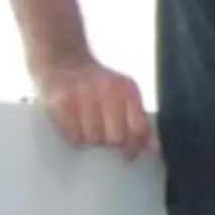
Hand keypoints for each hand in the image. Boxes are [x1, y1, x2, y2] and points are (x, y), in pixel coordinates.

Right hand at [31, 57, 155, 158]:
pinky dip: (75, 137)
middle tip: (104, 135)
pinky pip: (73, 136)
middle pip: (115, 138)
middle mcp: (107, 89)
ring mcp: (83, 94)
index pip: (137, 129)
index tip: (127, 152)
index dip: (133, 146)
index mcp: (127, 89)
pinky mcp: (61, 101)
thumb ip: (141, 123)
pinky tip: (76, 126)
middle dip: (110, 143)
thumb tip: (153, 148)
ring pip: (93, 139)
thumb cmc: (99, 86)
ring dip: (91, 140)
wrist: (65, 61)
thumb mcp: (126, 97)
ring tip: (89, 127)